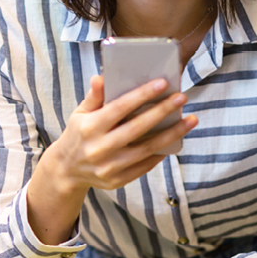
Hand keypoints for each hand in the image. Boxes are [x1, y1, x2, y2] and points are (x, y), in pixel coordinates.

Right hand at [52, 74, 195, 193]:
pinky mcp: (117, 180)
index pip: (119, 108)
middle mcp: (100, 148)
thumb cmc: (79, 134)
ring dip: (172, 134)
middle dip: (162, 111)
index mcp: (90, 127)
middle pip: (138, 128)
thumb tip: (101, 77)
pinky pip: (145, 165)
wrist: (66, 170)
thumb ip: (94, 96)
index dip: (142, 95)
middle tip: (182, 98)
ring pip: (147, 149)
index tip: (162, 83)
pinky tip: (175, 139)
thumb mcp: (81, 113)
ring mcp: (109, 167)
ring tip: (190, 120)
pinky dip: (162, 152)